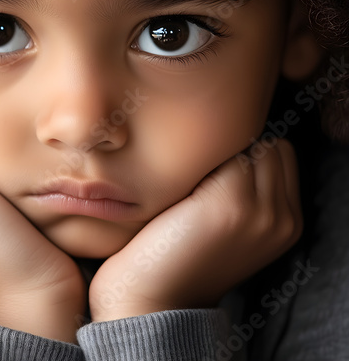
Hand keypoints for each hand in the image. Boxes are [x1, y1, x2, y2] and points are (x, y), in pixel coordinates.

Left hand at [89, 138, 302, 321]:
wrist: (154, 296)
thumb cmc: (175, 253)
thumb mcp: (227, 225)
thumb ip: (245, 192)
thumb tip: (233, 145)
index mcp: (288, 224)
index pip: (281, 155)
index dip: (245, 153)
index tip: (209, 171)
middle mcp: (284, 220)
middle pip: (270, 147)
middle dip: (234, 149)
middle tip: (196, 173)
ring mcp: (262, 213)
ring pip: (251, 146)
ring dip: (216, 154)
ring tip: (186, 181)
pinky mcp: (234, 206)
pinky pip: (226, 155)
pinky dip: (198, 161)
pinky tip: (175, 186)